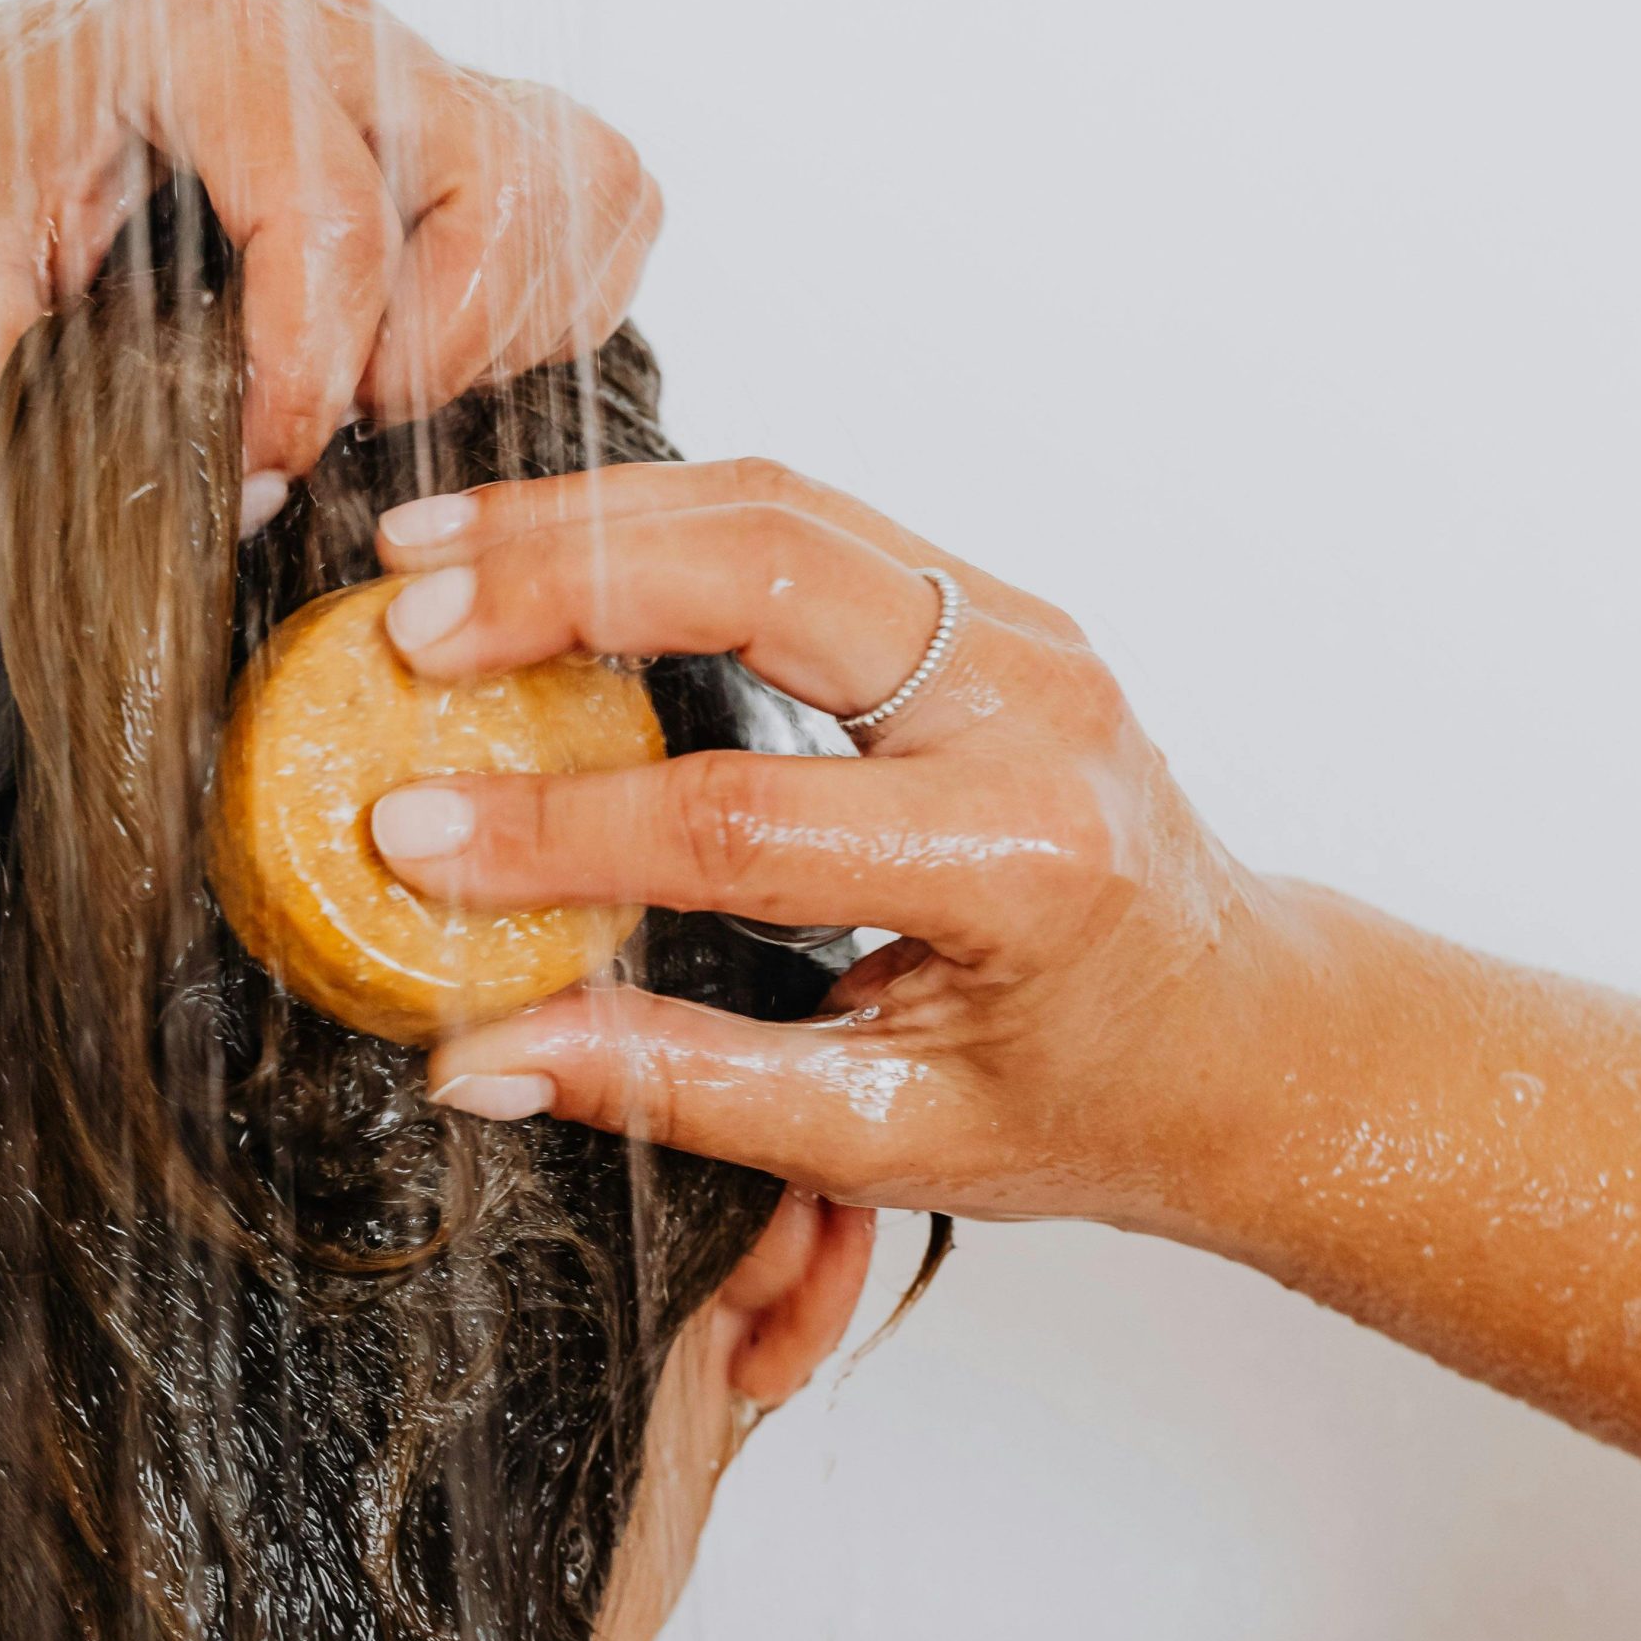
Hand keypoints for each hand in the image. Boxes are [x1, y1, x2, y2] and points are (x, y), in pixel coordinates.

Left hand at [0, 0, 660, 484]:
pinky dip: (554, 300)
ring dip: (506, 328)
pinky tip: (445, 359)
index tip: (258, 458)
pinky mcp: (459, 123)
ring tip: (385, 392)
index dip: (313, 378)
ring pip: (568, 185)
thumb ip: (59, 432)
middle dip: (430, 351)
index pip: (335, 213)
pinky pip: (595, 197)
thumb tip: (242, 500)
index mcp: (194, 35)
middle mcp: (323, 28)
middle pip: (491, 184)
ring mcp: (407, 68)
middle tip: (331, 423)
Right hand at [363, 459, 1302, 1223]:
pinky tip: (546, 552)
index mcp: (1020, 862)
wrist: (1238, 1035)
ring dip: (592, 522)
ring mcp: (1018, 632)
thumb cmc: (1092, 1098)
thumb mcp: (888, 1133)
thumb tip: (484, 1055)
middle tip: (402, 623)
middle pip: (766, 572)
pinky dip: (659, 525)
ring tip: (433, 558)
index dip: (559, 830)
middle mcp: (1034, 709)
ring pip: (778, 507)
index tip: (412, 840)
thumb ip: (683, 1084)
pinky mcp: (984, 607)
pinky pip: (802, 522)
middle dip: (562, 582)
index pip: (742, 821)